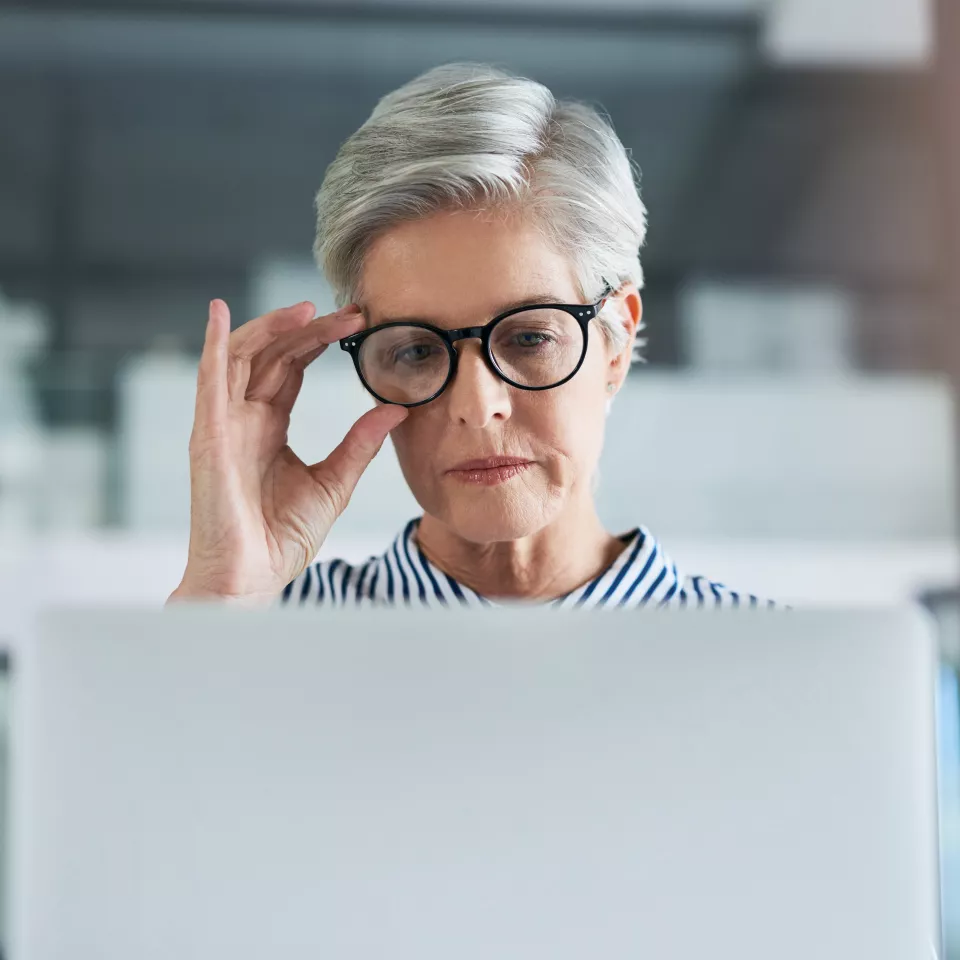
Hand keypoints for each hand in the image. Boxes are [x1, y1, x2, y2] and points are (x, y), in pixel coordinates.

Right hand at [167, 298, 406, 605]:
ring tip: (309, 309)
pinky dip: (209, 343)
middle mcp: (242, 419)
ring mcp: (222, 424)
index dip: (319, 341)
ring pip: (241, 356)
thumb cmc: (280, 539)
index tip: (358, 323)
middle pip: (272, 355)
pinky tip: (218, 311)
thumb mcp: (333, 483)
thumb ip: (359, 444)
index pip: (292, 368)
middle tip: (350, 313)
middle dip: (308, 329)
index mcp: (268, 428)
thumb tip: (394, 409)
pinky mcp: (207, 436)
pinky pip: (206, 381)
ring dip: (272, 327)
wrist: (250, 578)